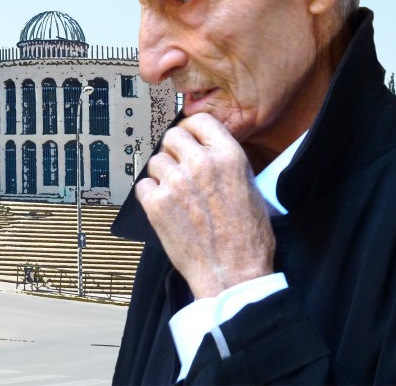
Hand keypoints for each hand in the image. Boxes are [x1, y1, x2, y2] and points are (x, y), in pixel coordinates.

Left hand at [136, 113, 274, 298]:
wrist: (232, 274)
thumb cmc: (247, 240)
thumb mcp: (251, 190)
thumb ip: (227, 164)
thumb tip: (209, 151)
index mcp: (228, 157)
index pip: (199, 120)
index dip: (192, 129)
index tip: (189, 138)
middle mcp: (200, 164)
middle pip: (172, 136)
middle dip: (175, 151)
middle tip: (180, 168)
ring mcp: (176, 183)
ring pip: (155, 161)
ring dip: (162, 174)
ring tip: (176, 193)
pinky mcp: (156, 204)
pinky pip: (143, 185)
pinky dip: (150, 194)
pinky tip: (165, 206)